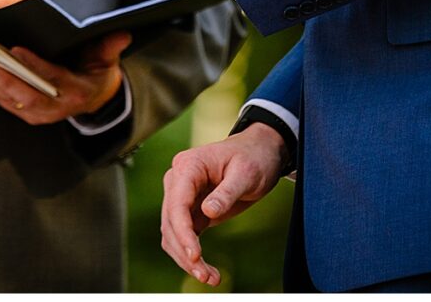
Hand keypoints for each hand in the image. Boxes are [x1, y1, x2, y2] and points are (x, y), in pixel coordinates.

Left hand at [0, 31, 131, 124]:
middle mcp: (57, 107)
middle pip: (26, 96)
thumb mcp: (108, 61)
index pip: (52, 78)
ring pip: (10, 102)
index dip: (34, 66)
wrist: (97, 100)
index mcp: (76, 91)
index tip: (16, 51)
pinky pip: (5, 103)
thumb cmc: (98, 74)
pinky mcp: (29, 114)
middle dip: (3, 81)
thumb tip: (122, 35)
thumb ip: (110, 47)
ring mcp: (41, 114)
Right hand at [160, 124, 287, 285]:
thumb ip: (226, 192)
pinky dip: (191, 254)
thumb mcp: (246, 173)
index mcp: (188, 166)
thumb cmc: (253, 158)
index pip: (176, 203)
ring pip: (172, 233)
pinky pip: (183, 236)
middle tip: (206, 275)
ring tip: (210, 277)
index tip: (195, 255)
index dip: (183, 231)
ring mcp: (182, 196)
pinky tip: (206, 269)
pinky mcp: (191, 210)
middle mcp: (178, 181)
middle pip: (170, 221)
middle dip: (185, 251)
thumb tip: (207, 212)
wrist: (260, 154)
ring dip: (186, 258)